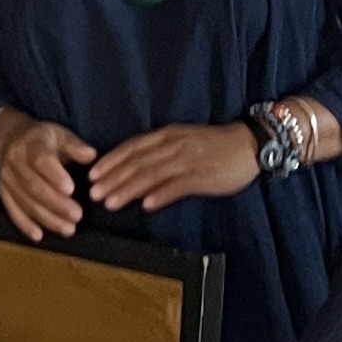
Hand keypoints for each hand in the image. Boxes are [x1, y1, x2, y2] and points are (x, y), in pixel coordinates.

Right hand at [0, 115, 93, 241]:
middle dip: (56, 203)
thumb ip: (75, 146)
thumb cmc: (42, 139)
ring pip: (25, 201)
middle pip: (33, 186)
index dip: (54, 176)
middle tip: (77, 215)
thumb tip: (91, 155)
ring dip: (46, 218)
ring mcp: (7, 178)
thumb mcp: (60, 134)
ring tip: (68, 229)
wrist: (9, 138)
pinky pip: (12, 210)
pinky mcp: (2, 192)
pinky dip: (24, 224)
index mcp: (31, 144)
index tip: (71, 190)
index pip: (41, 161)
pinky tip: (38, 236)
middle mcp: (15, 161)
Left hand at [88, 121, 262, 212]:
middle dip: (112, 179)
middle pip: (137, 162)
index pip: (132, 147)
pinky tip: (146, 205)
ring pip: (152, 174)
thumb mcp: (183, 141)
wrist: (249, 144)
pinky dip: (160, 195)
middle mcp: (173, 145)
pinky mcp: (202, 176)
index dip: (110, 161)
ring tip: (111, 202)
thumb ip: (159, 154)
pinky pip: (178, 186)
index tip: (92, 175)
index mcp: (167, 135)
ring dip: (128, 189)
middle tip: (92, 193)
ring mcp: (187, 160)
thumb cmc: (214, 146)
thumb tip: (134, 171)